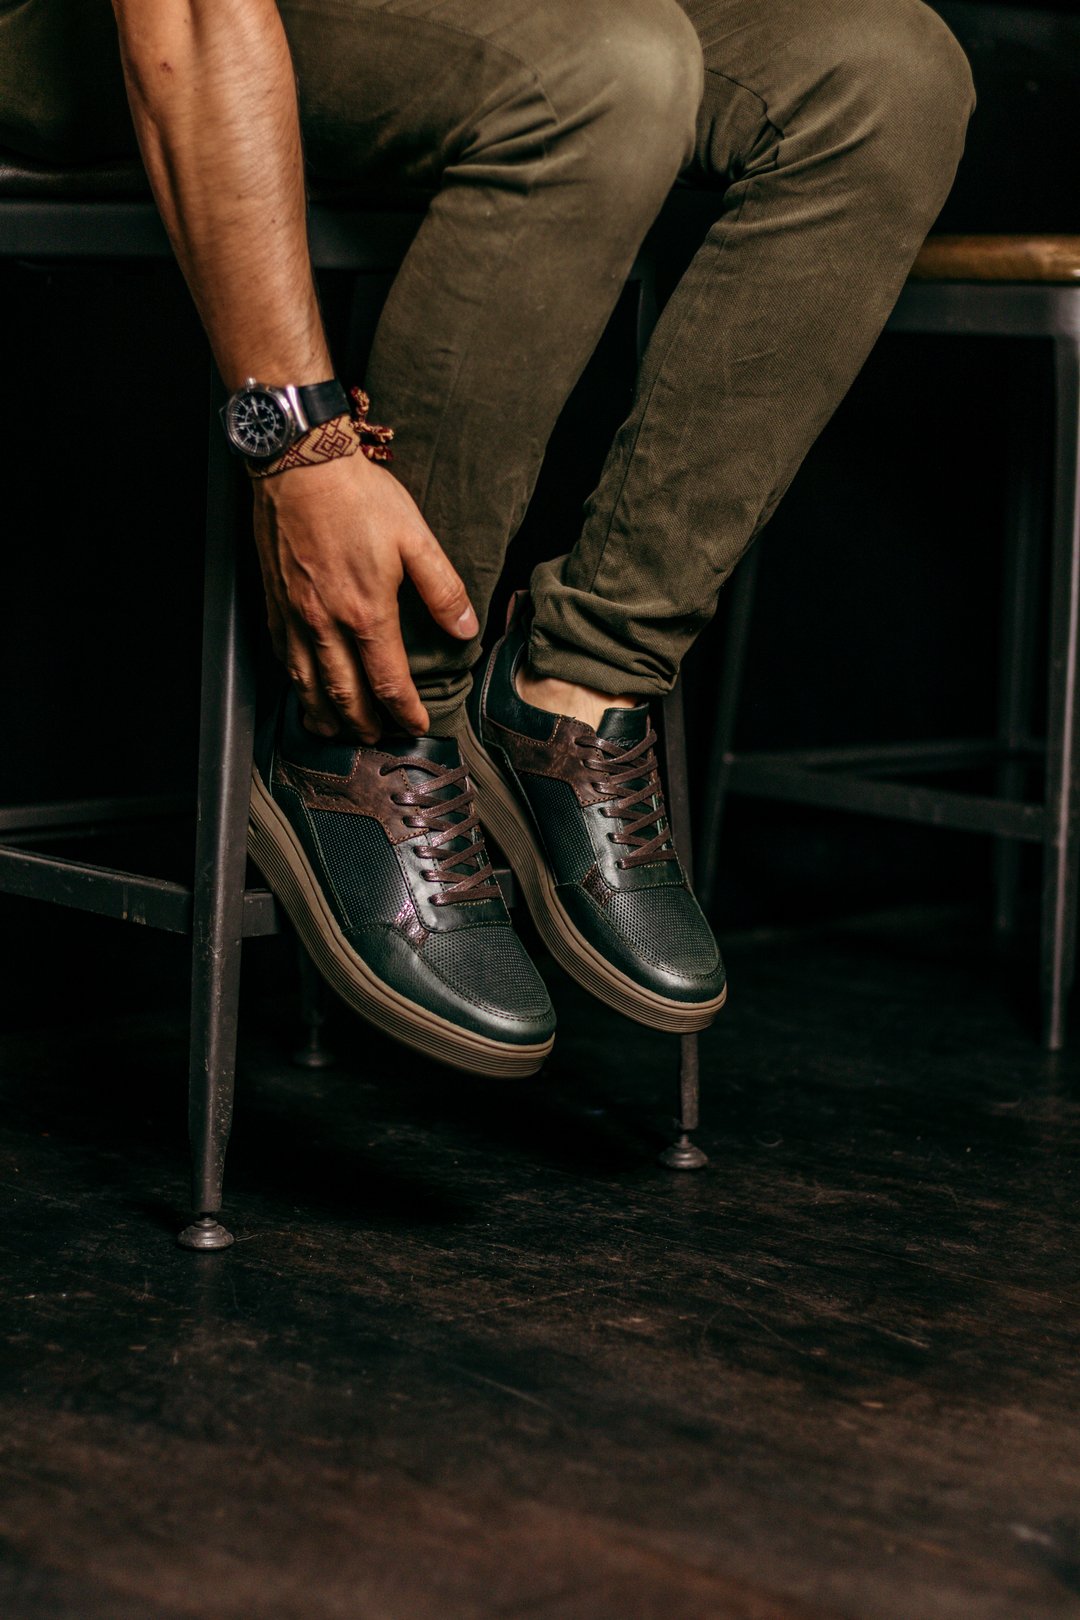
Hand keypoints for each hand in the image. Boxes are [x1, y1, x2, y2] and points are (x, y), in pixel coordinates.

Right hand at [251, 451, 476, 740]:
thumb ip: (443, 589)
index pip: (388, 682)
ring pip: (307, 685)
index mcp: (366, 612)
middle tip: (378, 739)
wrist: (298, 465)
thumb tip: (466, 629)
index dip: (404, 711)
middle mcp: (326, 624)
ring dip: (326, 716)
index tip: (416, 725)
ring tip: (340, 732)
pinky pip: (284, 659)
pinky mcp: (274, 604)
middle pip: (345, 695)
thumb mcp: (415, 537)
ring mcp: (295, 617)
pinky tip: (305, 690)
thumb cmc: (358, 497)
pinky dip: (297, 686)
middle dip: (364, 725)